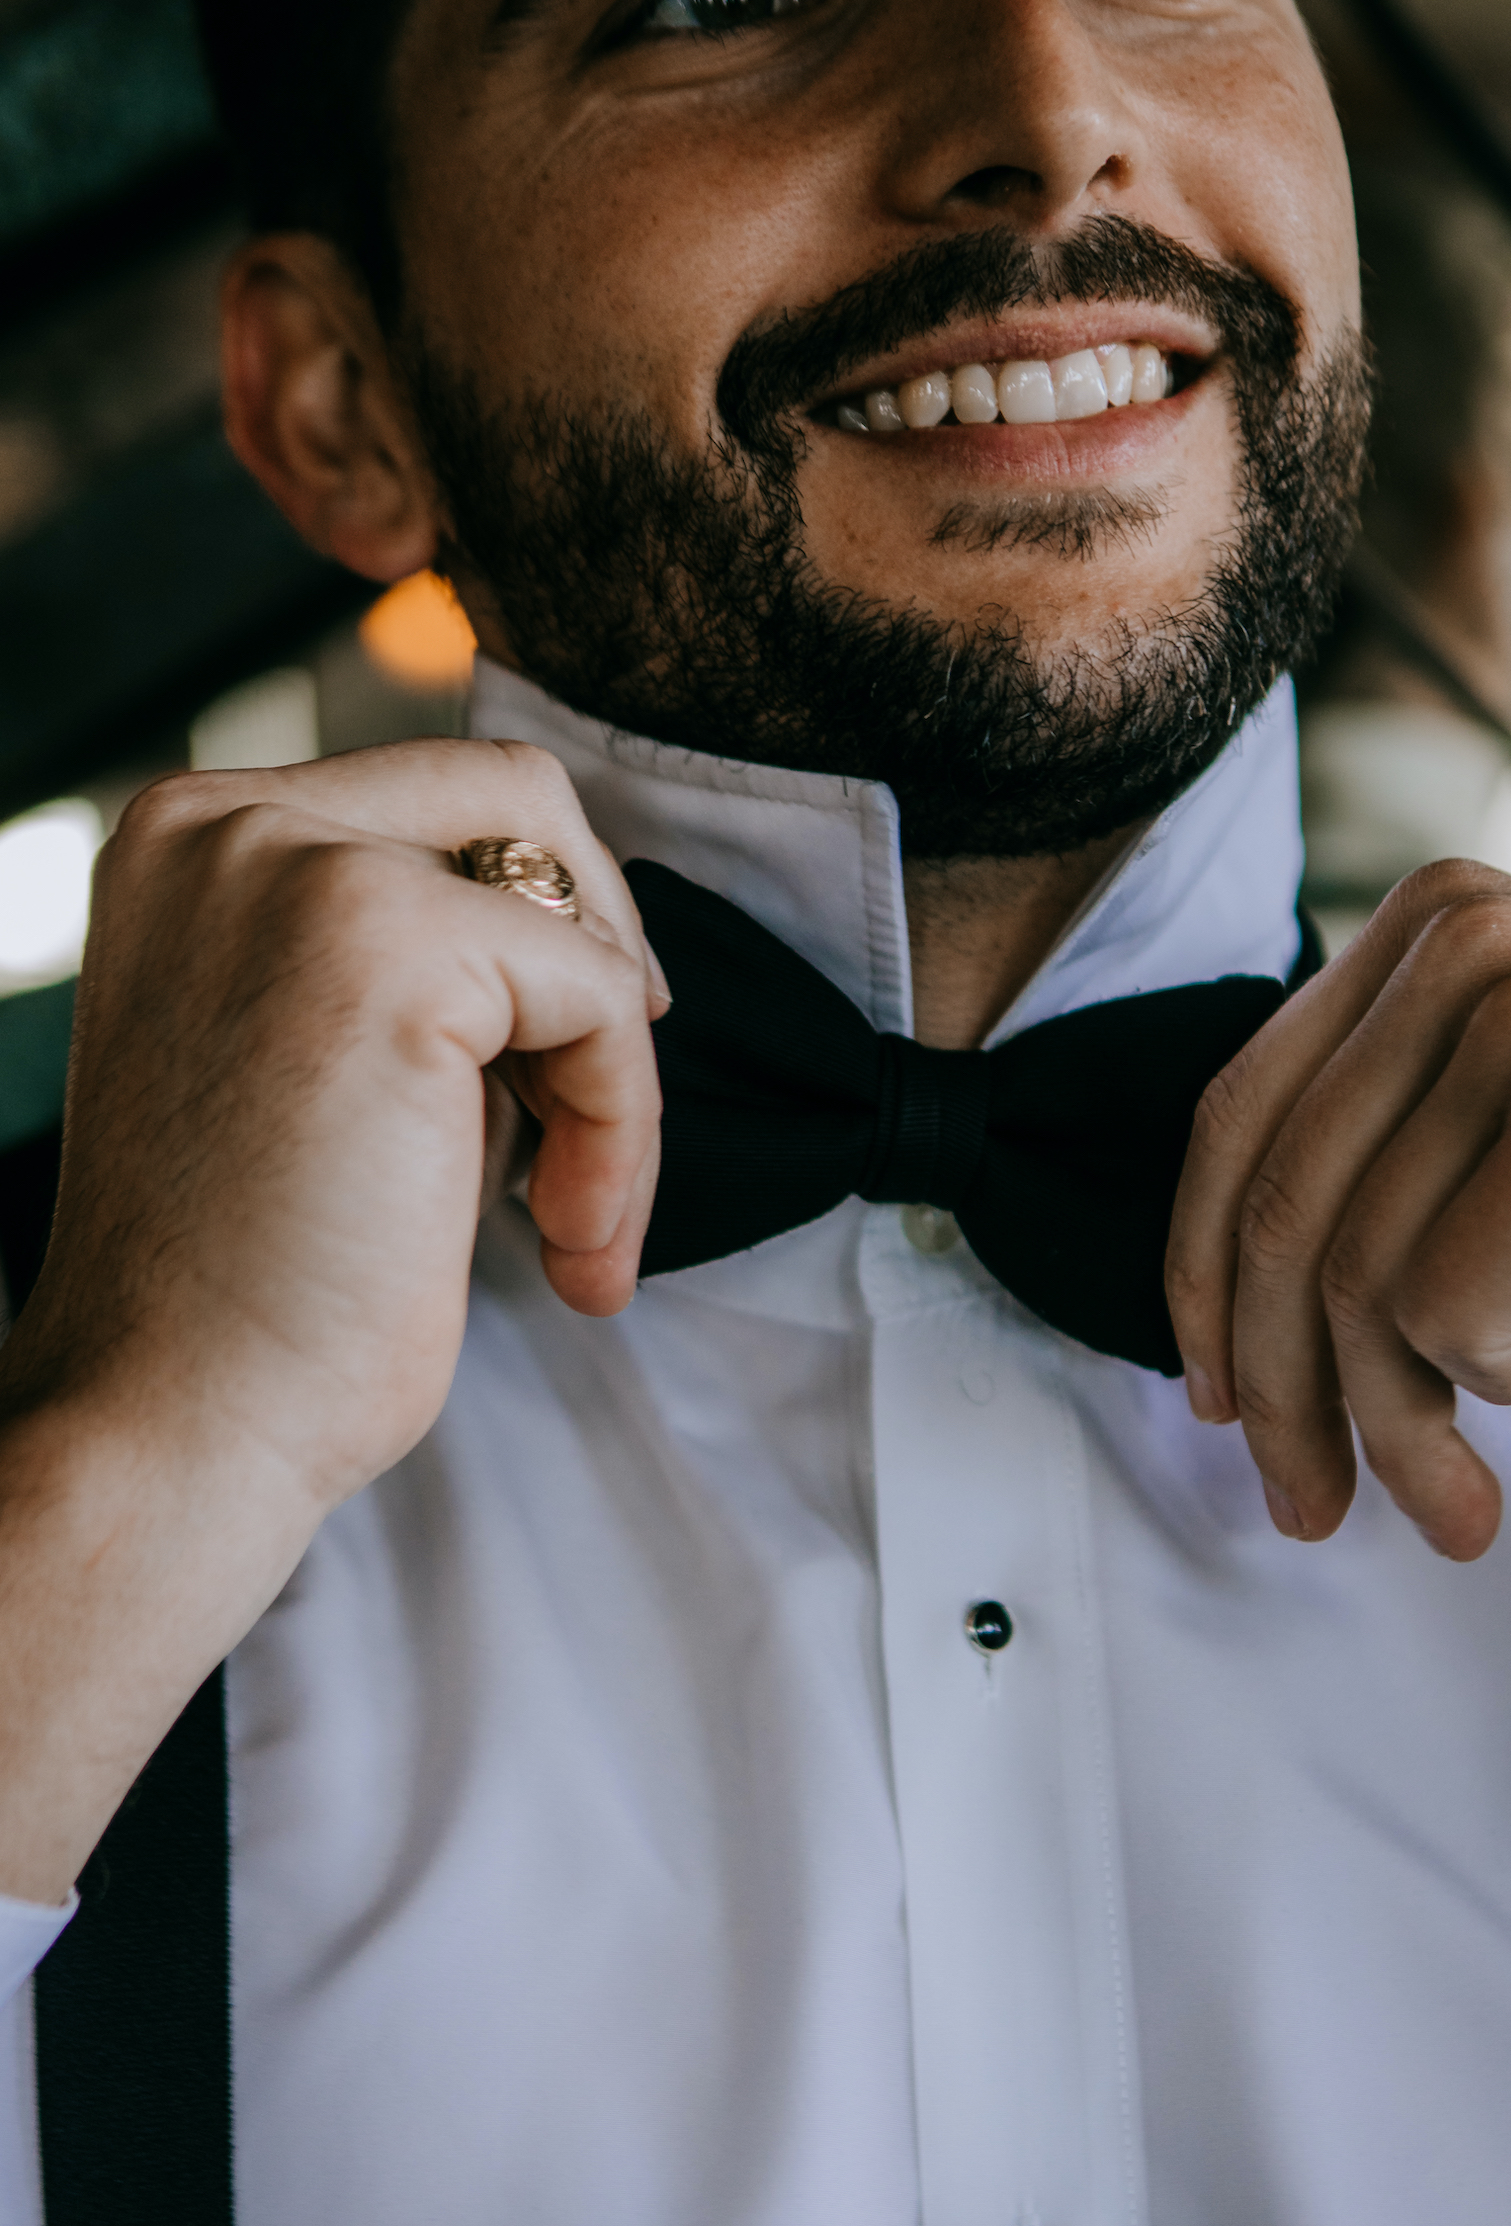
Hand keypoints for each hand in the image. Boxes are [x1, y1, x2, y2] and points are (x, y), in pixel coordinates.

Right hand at [0, 736, 662, 1900]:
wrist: (172, 1426)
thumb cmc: (249, 1288)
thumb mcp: (313, 1059)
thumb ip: (410, 961)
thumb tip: (588, 926)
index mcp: (191, 838)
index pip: (442, 799)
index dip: (538, 934)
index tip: (548, 1083)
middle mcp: (226, 824)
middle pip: (521, 799)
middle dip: (594, 962)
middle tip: (594, 1127)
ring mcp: (299, 870)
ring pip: (576, 913)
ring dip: (611, 1078)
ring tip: (571, 1221)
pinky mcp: (391, 951)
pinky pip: (604, 1003)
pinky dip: (623, 1129)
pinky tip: (569, 1244)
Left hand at [1166, 861, 1510, 1560]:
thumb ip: (1398, 1149)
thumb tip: (1221, 1302)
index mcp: (1442, 918)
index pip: (1246, 1112)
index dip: (1201, 1275)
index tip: (1217, 1396)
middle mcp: (1472, 940)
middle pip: (1278, 1204)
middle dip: (1279, 1389)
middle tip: (1303, 1510)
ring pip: (1349, 1279)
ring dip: (1402, 1425)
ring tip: (1465, 1497)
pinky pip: (1442, 1316)